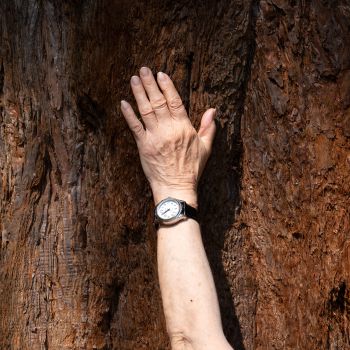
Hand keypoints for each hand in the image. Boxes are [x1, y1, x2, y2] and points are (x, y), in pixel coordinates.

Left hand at [120, 67, 215, 207]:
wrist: (176, 187)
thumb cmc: (192, 169)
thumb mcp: (205, 148)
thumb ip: (208, 128)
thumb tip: (213, 111)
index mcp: (184, 127)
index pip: (175, 101)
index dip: (167, 86)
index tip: (161, 74)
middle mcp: (168, 129)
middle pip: (158, 101)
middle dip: (150, 84)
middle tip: (143, 69)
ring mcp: (155, 137)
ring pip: (145, 110)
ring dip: (139, 93)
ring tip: (134, 79)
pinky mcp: (144, 146)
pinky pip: (134, 127)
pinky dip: (128, 114)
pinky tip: (123, 102)